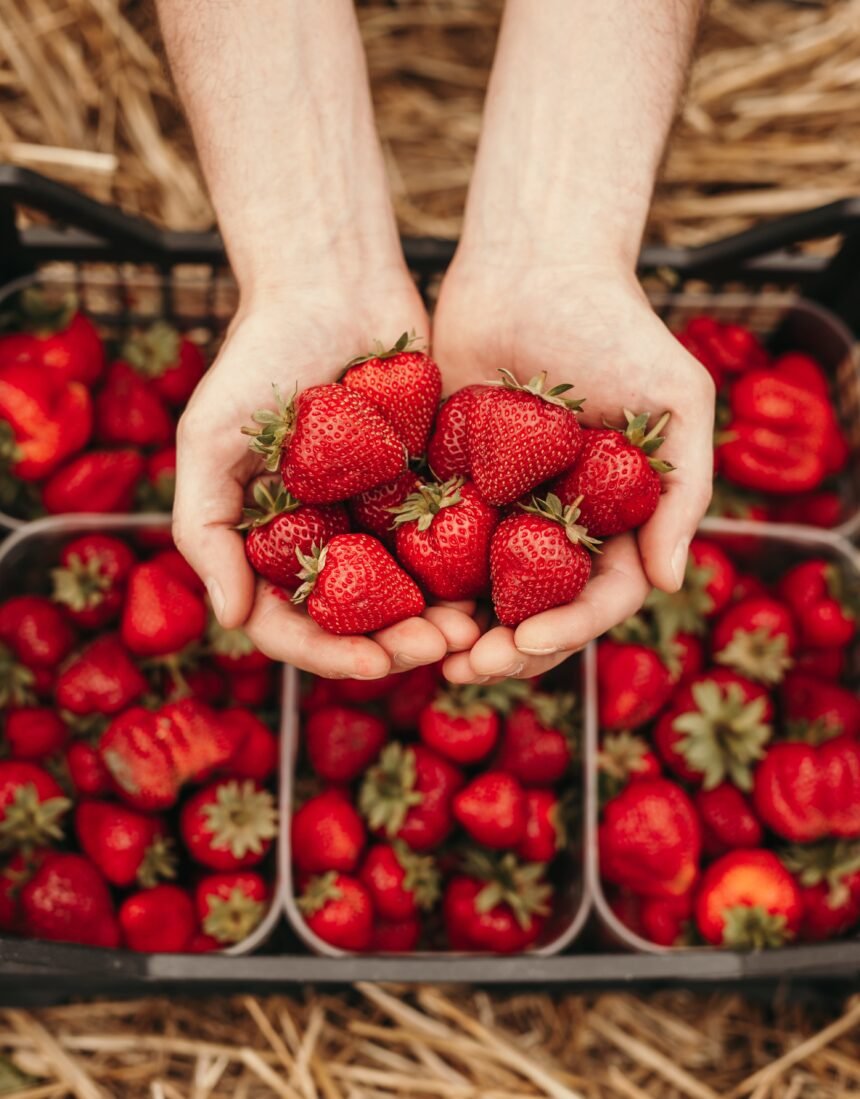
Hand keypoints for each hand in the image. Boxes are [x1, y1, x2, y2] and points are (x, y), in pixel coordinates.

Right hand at [173, 273, 477, 678]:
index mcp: (271, 539)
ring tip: (474, 626)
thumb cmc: (260, 353)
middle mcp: (324, 537)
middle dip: (397, 645)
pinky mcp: (426, 485)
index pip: (292, 622)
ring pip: (411, 592)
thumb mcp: (209, 437)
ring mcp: (376, 515)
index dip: (330, 653)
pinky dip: (471, 569)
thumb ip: (205, 528)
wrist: (334, 281)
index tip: (376, 663)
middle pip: (359, 620)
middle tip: (441, 646)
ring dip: (440, 618)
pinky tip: (496, 583)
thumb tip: (228, 619)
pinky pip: (451, 540)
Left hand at [433, 257, 714, 682]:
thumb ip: (684, 490)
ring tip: (427, 651)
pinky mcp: (449, 480)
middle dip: (506, 647)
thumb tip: (668, 583)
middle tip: (466, 668)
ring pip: (480, 587)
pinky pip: (432, 540)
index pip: (599, 594)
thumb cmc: (615, 324)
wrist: (532, 263)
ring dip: (457, 628)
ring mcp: (502, 505)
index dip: (568, 628)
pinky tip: (392, 598)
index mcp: (615, 516)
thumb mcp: (676, 399)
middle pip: (536, 607)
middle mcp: (558, 521)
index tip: (528, 644)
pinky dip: (418, 575)